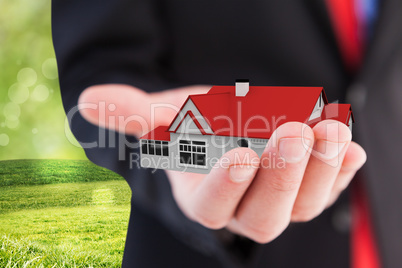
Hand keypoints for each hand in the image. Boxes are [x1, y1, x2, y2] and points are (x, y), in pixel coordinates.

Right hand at [79, 84, 366, 242]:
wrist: (229, 127)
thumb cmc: (193, 125)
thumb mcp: (165, 117)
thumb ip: (132, 113)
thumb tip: (87, 101)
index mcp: (203, 196)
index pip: (211, 206)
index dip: (224, 185)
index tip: (241, 153)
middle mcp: (242, 208)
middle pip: (263, 215)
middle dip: (280, 176)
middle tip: (292, 133)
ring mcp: (279, 202)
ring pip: (302, 205)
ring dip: (320, 169)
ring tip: (329, 130)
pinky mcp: (307, 187)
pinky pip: (328, 186)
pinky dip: (341, 168)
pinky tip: (348, 144)